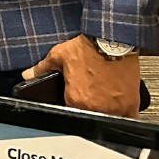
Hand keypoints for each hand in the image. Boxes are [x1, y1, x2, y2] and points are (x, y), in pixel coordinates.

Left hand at [23, 35, 141, 117]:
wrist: (112, 39)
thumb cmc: (88, 48)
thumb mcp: (58, 56)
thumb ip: (41, 69)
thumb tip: (27, 75)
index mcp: (75, 100)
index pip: (71, 114)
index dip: (72, 107)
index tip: (76, 100)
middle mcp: (95, 108)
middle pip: (91, 117)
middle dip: (90, 109)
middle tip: (92, 96)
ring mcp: (114, 108)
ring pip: (109, 119)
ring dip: (106, 112)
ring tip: (105, 99)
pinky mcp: (131, 105)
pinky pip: (128, 118)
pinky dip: (124, 114)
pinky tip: (120, 106)